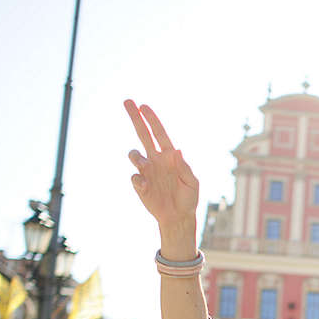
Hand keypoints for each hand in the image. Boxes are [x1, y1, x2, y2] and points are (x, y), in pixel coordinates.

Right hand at [123, 100, 198, 234]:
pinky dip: (138, 179)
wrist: (178, 217)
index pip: (160, 134)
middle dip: (135, 118)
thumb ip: (184, 167)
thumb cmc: (188, 198)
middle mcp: (156, 160)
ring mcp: (147, 171)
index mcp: (170, 157)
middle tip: (127, 101)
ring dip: (137, 157)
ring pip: (134, 154)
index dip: (152, 120)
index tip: (143, 106)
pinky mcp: (140, 185)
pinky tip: (146, 186)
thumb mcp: (192, 183)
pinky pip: (134, 176)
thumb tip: (176, 150)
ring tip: (144, 165)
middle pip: (143, 134)